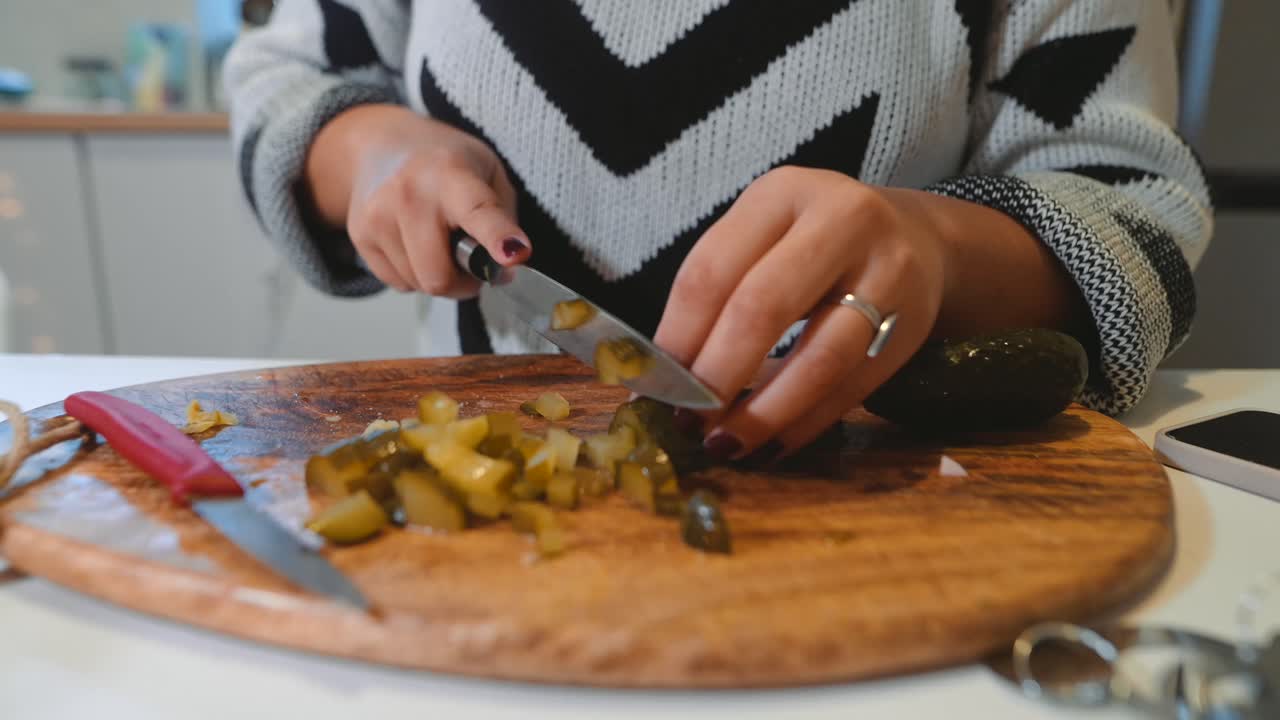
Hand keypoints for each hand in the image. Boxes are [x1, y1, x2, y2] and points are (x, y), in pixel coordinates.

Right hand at [305, 105, 528, 295]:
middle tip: (472, 263)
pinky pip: (399, 284)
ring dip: (438, 276)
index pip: (479, 212)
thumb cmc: (443, 161)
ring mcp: (378, 217)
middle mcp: (409, 195)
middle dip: (463, 283)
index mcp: (451, 174)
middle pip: (438, 277)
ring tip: (439, 242)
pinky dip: (414, 274)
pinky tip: (414, 243)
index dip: (498, 238)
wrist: (380, 145)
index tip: (515, 255)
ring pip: (419, 285)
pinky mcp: (359, 236)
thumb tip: (506, 265)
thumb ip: (504, 217)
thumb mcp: (488, 171)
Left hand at [653, 166, 951, 461]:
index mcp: (782, 194)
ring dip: (765, 412)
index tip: (656, 385)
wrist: (918, 239)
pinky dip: (805, 423)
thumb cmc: (813, 244)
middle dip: (718, 375)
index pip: (713, 269)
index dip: (679, 335)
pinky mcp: (911, 325)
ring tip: (727, 442)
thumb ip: (718, 290)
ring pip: (819, 358)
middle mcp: (841, 220)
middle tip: (689, 420)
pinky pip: (851, 387)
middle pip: (764, 307)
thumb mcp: (766, 236)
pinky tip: (772, 445)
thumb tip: (661, 378)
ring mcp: (887, 272)